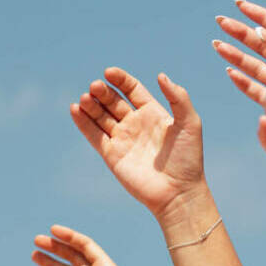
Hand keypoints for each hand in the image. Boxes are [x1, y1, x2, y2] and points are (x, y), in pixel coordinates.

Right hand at [71, 68, 206, 219]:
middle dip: (102, 91)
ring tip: (85, 98)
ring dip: (90, 104)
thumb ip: (178, 98)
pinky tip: (75, 109)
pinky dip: (83, 122)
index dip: (120, 79)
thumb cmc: (188, 159)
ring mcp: (122, 139)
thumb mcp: (190, 123)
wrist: (178, 192)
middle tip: (95, 87)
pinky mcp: (111, 155)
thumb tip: (160, 75)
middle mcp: (135, 124)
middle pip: (112, 100)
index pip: (131, 89)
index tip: (109, 73)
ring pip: (100, 116)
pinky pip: (93, 135)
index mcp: (153, 113)